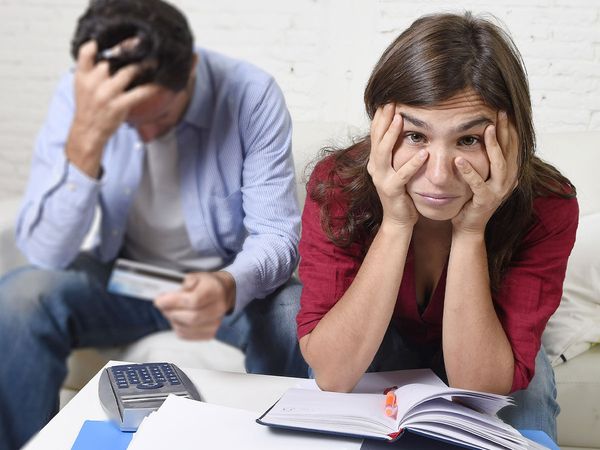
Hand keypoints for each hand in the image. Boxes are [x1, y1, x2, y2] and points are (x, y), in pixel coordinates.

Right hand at [65, 40, 160, 177]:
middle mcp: (93, 83)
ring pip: (127, 72)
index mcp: (82, 76)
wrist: (87, 131)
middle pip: (112, 61)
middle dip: (127, 55)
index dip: (97, 44)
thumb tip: (110, 58)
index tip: (113, 41)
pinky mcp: (119, 105)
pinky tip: (159, 85)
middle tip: (141, 48)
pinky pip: (139, 93)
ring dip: (142, 66)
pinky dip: (151, 88)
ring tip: (153, 62)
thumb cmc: (88, 108)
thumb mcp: (82, 86)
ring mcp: (107, 94)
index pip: (86, 52)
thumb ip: (91, 71)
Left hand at [154, 271, 235, 339]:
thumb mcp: (196, 276)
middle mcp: (218, 309)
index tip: (159, 300)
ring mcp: (216, 323)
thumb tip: (169, 296)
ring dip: (172, 320)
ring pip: (186, 328)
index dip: (173, 301)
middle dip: (171, 312)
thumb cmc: (206, 285)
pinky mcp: (209, 334)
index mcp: (215, 291)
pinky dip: (177, 327)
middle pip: (191, 317)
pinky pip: (186, 335)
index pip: (193, 301)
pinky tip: (177, 318)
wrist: (222, 293)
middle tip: (162, 305)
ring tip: (170, 310)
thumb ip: (183, 284)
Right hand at [367, 103, 428, 227]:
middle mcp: (375, 168)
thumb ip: (398, 151)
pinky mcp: (391, 191)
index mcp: (376, 161)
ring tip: (400, 119)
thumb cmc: (403, 192)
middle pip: (376, 138)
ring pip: (383, 153)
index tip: (388, 99)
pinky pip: (402, 175)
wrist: (399, 219)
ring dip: (391, 135)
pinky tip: (424, 153)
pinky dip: (412, 163)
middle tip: (391, 101)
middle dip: (383, 119)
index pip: (376, 134)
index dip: (381, 116)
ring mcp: (381, 179)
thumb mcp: (398, 168)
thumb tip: (407, 128)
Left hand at [452, 111, 518, 234]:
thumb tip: (481, 133)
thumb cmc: (471, 198)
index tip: (504, 110)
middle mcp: (508, 181)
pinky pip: (478, 185)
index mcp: (508, 173)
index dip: (509, 128)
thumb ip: (483, 158)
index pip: (512, 146)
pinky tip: (459, 160)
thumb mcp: (481, 175)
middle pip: (510, 151)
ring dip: (493, 146)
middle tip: (501, 111)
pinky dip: (469, 172)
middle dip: (505, 130)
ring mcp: (498, 192)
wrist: (468, 226)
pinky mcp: (485, 201)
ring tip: (487, 129)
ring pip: (500, 165)